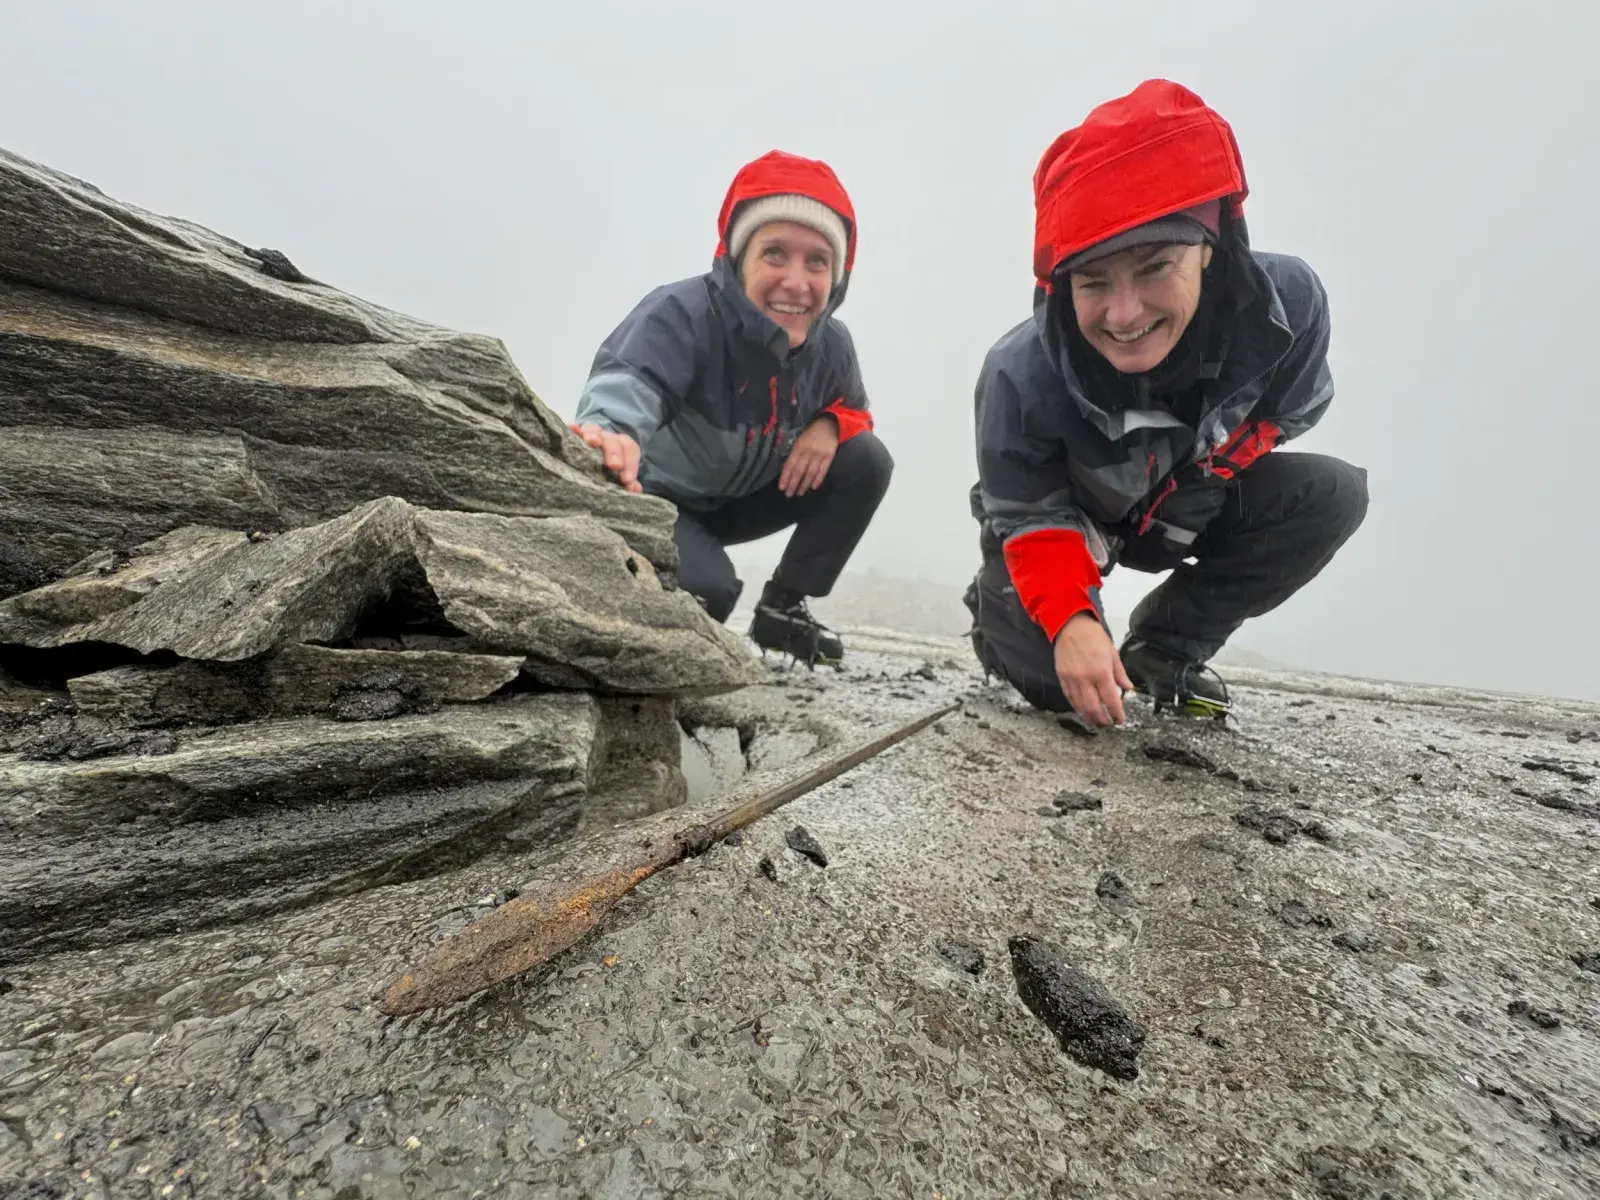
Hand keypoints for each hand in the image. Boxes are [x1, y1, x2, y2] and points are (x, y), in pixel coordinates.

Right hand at [568, 423, 641, 492]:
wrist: (592, 459)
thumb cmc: (608, 471)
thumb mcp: (619, 476)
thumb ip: (627, 482)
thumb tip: (634, 489)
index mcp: (622, 446)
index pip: (630, 449)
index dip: (630, 464)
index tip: (627, 480)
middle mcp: (607, 438)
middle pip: (613, 440)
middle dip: (615, 452)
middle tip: (615, 466)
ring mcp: (590, 434)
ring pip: (593, 430)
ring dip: (593, 435)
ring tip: (593, 442)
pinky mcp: (574, 435)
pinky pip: (574, 430)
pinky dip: (574, 429)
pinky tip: (572, 428)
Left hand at [779, 417, 837, 497]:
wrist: (828, 424)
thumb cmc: (811, 433)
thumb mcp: (799, 440)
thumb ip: (794, 454)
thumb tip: (786, 470)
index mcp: (799, 446)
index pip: (790, 464)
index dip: (785, 477)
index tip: (781, 487)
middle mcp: (808, 451)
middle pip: (799, 470)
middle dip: (793, 484)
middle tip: (789, 494)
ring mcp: (819, 454)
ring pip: (810, 472)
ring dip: (804, 484)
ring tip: (799, 493)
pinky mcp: (829, 456)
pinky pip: (823, 470)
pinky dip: (818, 479)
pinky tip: (813, 487)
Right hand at [1053, 611, 1132, 727]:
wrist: (1070, 626)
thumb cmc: (1094, 637)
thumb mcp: (1112, 653)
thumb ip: (1120, 673)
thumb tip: (1128, 688)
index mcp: (1102, 672)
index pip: (1111, 700)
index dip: (1116, 713)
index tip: (1120, 720)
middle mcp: (1086, 679)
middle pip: (1093, 708)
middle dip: (1101, 720)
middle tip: (1107, 725)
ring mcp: (1072, 680)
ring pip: (1080, 706)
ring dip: (1088, 718)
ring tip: (1095, 723)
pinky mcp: (1062, 678)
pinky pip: (1069, 698)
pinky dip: (1076, 708)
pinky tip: (1082, 712)